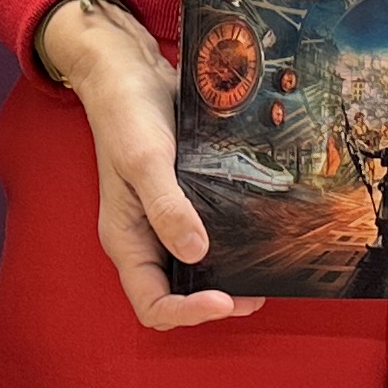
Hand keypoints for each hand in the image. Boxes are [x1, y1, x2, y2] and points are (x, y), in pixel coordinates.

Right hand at [41, 0, 262, 331]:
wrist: (129, 74)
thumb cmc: (128, 115)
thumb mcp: (146, 160)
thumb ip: (168, 208)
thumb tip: (196, 254)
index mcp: (125, 239)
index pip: (151, 302)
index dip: (188, 312)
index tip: (226, 300)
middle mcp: (143, 237)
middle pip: (175, 294)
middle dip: (214, 302)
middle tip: (257, 294)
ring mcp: (162, 220)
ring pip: (192, 270)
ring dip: (225, 280)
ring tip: (262, 274)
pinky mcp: (181, 201)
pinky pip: (205, 238)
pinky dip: (228, 248)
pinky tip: (255, 239)